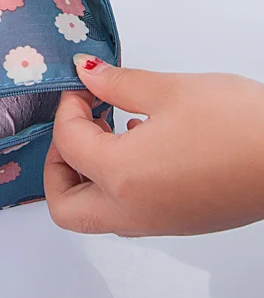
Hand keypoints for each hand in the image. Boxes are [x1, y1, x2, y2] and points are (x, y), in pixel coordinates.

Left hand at [44, 54, 263, 235]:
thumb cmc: (239, 125)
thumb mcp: (168, 90)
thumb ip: (116, 83)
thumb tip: (86, 74)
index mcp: (122, 178)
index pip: (67, 144)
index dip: (68, 108)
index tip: (84, 87)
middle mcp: (134, 211)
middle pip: (66, 206)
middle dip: (58, 164)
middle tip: (77, 125)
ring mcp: (159, 223)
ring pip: (96, 213)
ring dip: (87, 174)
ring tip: (108, 128)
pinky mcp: (181, 222)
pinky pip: (128, 211)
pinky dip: (116, 182)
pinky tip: (139, 141)